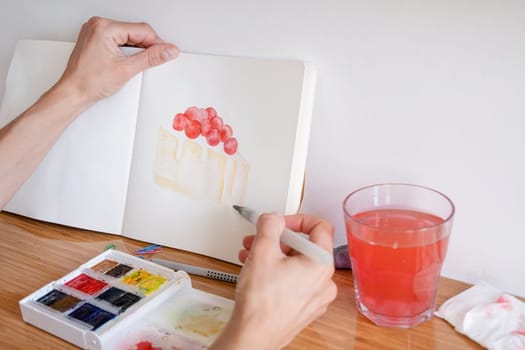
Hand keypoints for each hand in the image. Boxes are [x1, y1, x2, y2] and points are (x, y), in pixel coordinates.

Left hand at [57, 16, 178, 108]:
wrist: (73, 92)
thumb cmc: (89, 82)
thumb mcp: (127, 69)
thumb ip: (151, 58)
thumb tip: (167, 51)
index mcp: (104, 27)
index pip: (141, 30)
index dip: (157, 43)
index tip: (166, 53)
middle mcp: (98, 25)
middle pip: (135, 31)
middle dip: (146, 46)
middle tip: (153, 61)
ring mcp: (95, 31)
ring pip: (127, 36)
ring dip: (137, 49)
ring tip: (135, 64)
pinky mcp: (95, 39)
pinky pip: (118, 40)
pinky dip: (126, 50)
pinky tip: (126, 61)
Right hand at [210, 213, 336, 349]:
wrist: (254, 336)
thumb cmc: (261, 303)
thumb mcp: (262, 251)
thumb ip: (270, 225)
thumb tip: (274, 217)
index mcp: (321, 263)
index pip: (320, 226)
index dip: (297, 219)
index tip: (280, 223)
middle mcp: (324, 281)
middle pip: (306, 246)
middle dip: (279, 239)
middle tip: (259, 239)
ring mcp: (316, 296)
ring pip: (297, 264)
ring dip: (274, 254)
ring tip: (251, 255)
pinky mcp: (305, 307)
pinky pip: (295, 281)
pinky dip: (278, 272)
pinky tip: (257, 272)